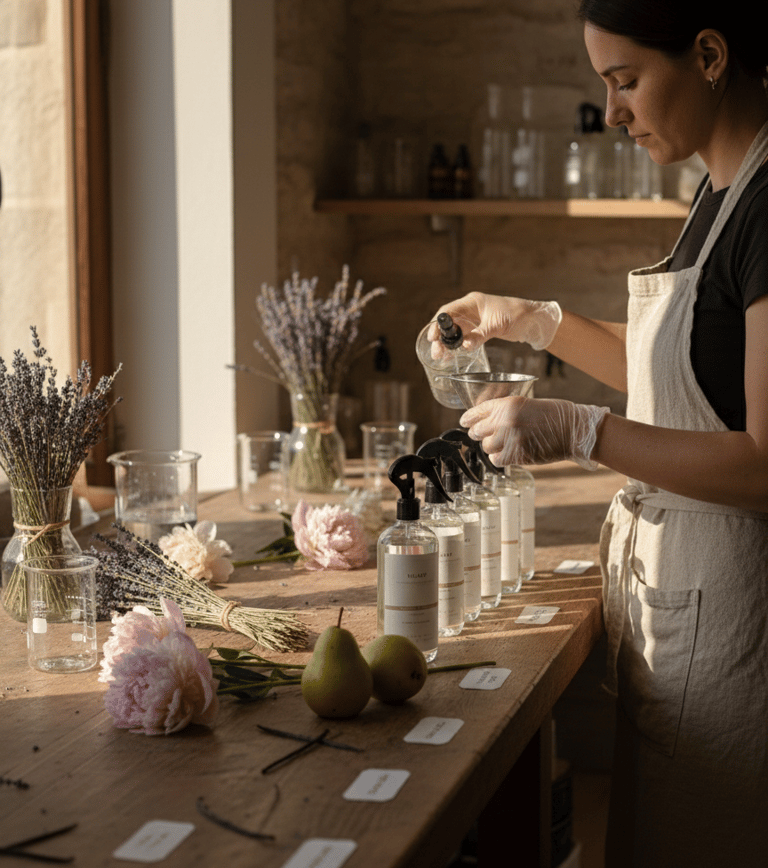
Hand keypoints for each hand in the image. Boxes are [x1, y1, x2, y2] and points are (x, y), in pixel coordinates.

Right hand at [426, 292, 561, 353]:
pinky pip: (463, 338)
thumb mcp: (498, 325)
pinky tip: (451, 356)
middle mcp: (471, 310)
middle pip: (449, 323)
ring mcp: (474, 320)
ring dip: (446, 344)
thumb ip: (480, 335)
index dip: (438, 324)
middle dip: (440, 337)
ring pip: (454, 332)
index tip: (432, 337)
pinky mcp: (479, 329)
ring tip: (440, 357)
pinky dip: (457, 346)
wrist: (534, 320)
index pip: (449, 311)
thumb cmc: (518, 315)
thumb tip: (465, 346)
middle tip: (435, 352)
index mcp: (473, 302)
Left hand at [460, 396, 609, 469]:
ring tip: (502, 444)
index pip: (477, 412)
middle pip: (477, 431)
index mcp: (507, 404)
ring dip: (491, 447)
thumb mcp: (526, 404)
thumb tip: (487, 421)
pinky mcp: (517, 454)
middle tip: (481, 435)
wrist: (573, 430)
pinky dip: (499, 458)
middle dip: (478, 434)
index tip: (464, 422)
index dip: (468, 419)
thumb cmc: (554, 415)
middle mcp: (505, 420)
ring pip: (486, 447)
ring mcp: (510, 438)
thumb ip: (506, 411)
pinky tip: (507, 454)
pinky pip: (496, 459)